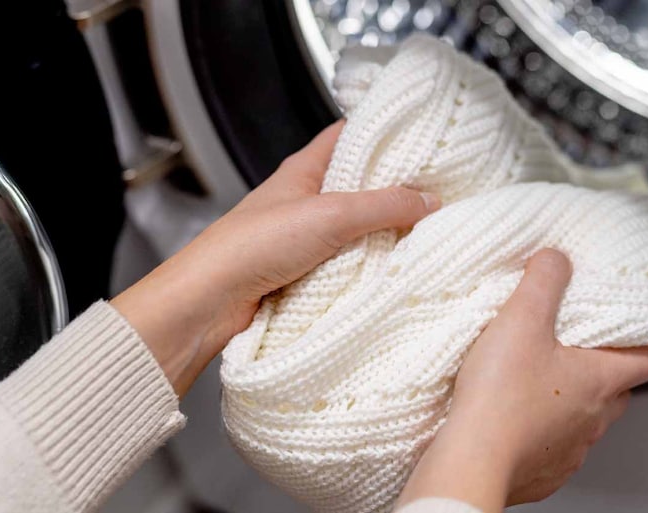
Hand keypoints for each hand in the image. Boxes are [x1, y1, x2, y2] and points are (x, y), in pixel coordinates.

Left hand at [111, 121, 439, 396]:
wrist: (212, 301)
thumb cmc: (252, 245)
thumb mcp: (330, 215)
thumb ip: (384, 205)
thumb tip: (429, 201)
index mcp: (304, 170)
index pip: (349, 136)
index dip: (382, 133)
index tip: (421, 138)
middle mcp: (306, 199)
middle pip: (359, 185)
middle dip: (395, 189)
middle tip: (435, 191)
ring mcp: (306, 237)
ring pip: (357, 228)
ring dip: (385, 233)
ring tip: (425, 231)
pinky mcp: (307, 272)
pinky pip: (349, 263)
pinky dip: (370, 266)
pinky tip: (394, 269)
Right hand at [397, 249, 647, 511]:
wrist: (472, 461)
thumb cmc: (500, 399)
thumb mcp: (521, 320)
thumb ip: (542, 281)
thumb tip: (555, 260)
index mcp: (600, 381)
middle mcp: (594, 419)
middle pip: (618, 386)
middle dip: (607, 363)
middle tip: (588, 341)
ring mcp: (571, 449)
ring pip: (587, 417)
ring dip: (574, 396)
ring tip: (543, 375)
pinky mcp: (544, 470)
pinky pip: (556, 444)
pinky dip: (546, 427)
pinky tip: (520, 413)